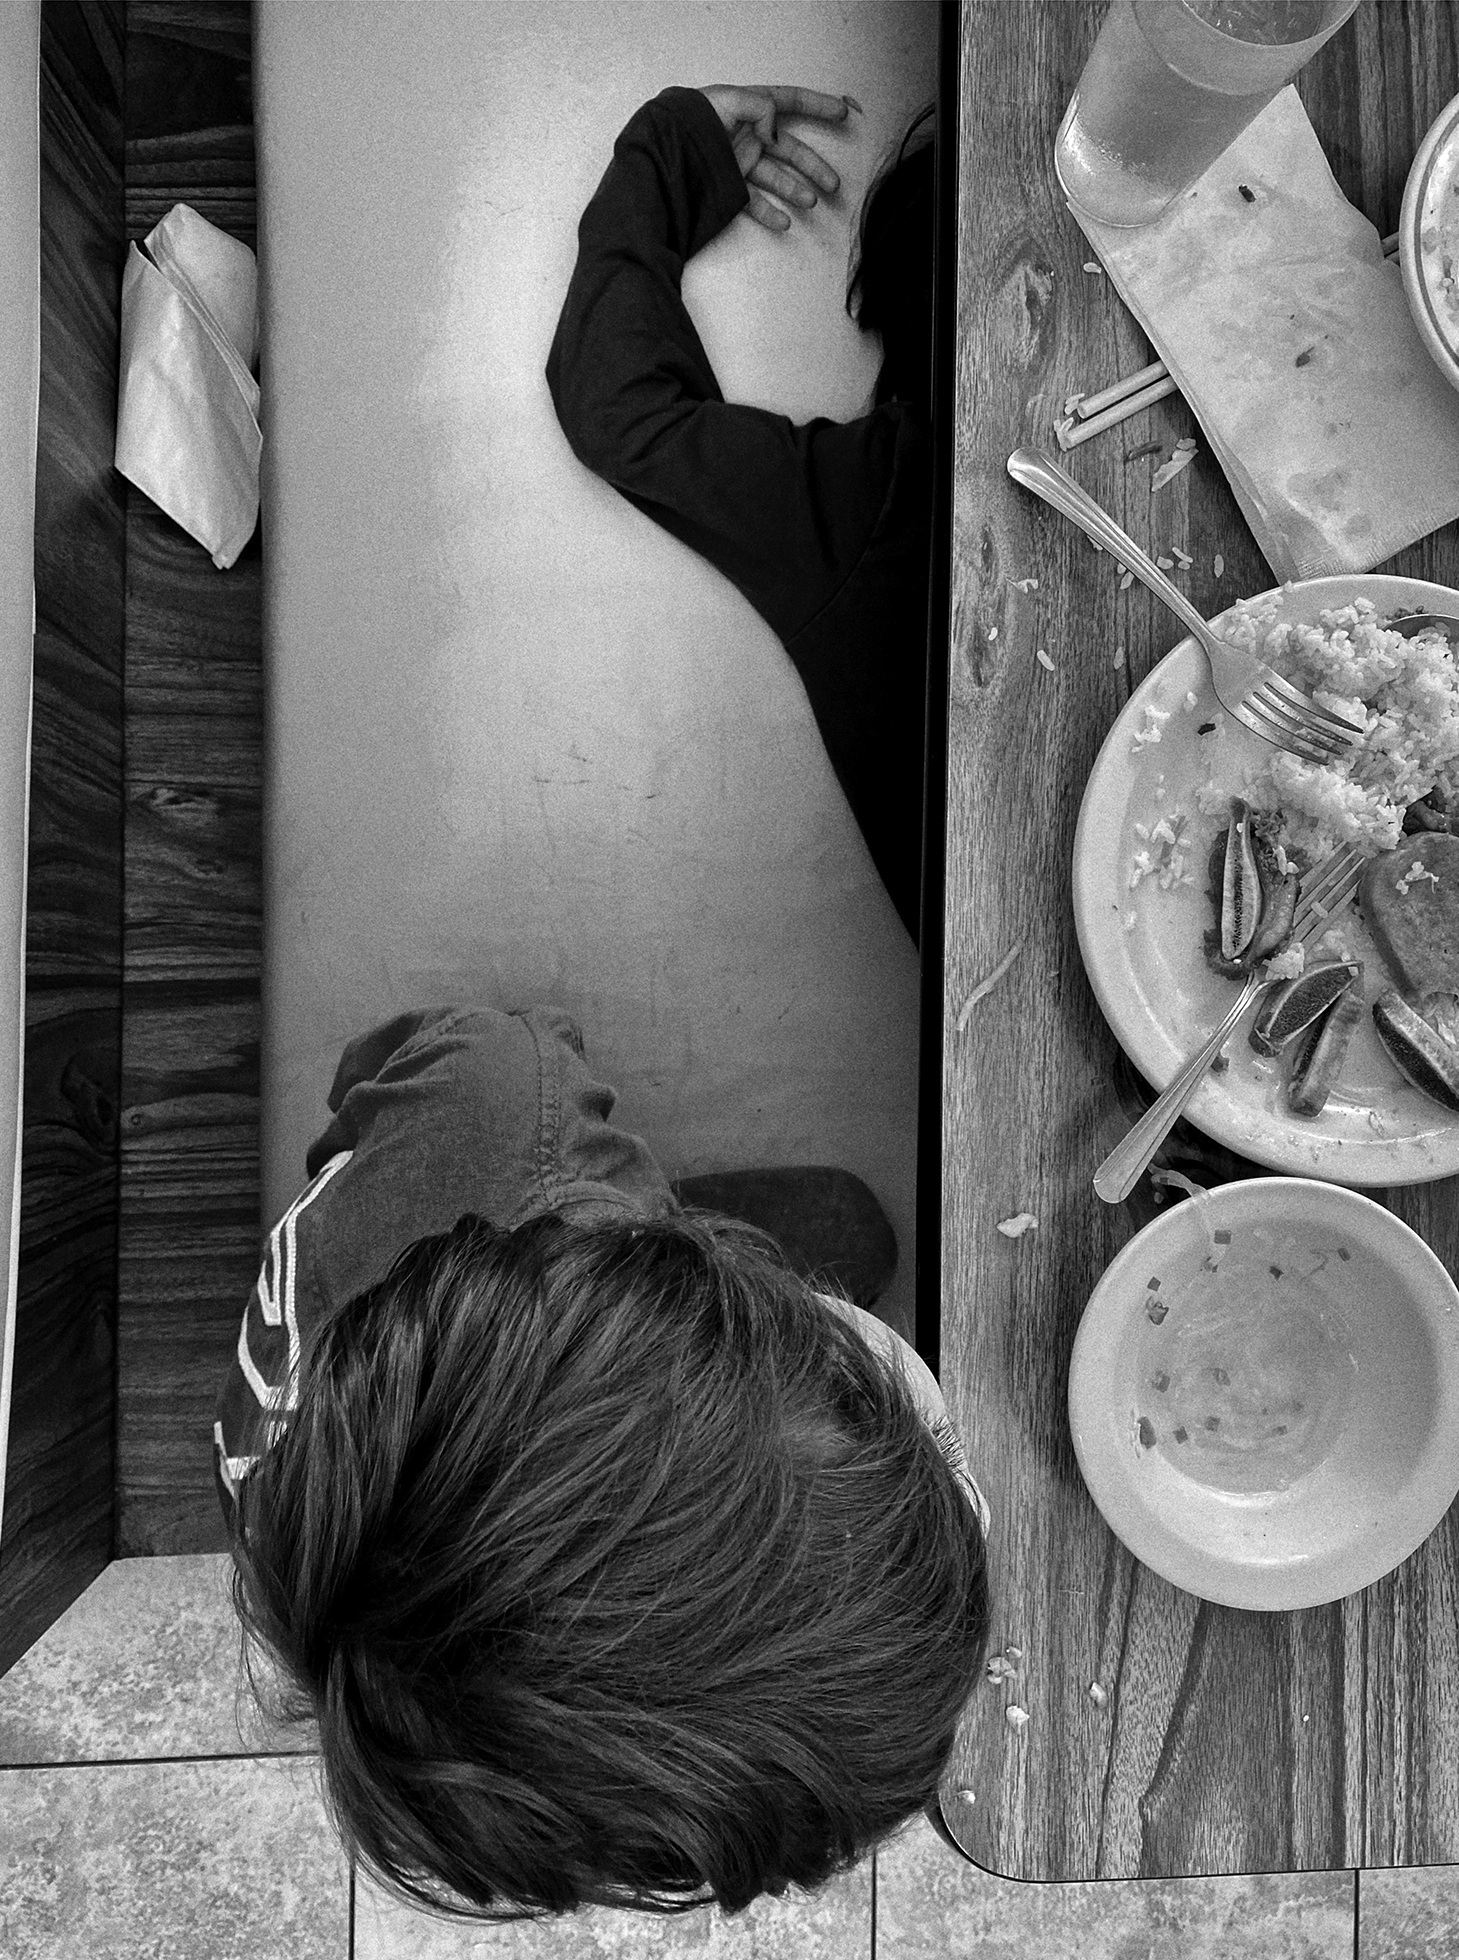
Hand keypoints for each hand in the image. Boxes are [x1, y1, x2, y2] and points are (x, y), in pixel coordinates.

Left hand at [700, 85, 854, 231]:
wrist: (658, 156)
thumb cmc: (688, 122)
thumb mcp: (725, 102)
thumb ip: (758, 108)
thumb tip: (775, 133)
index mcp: (748, 108)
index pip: (789, 101)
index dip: (817, 105)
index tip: (843, 114)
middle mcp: (747, 135)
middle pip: (790, 149)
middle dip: (814, 166)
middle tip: (834, 184)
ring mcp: (739, 163)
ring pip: (776, 177)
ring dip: (795, 190)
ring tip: (811, 201)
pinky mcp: (728, 188)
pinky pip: (753, 202)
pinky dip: (769, 214)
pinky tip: (784, 224)